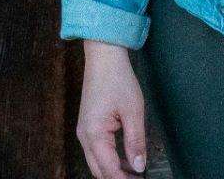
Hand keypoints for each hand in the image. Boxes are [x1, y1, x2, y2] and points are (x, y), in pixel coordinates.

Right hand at [77, 39, 148, 176]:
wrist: (104, 57)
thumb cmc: (117, 79)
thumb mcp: (133, 112)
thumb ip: (136, 142)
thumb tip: (138, 166)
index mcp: (94, 135)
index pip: (109, 170)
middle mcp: (84, 136)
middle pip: (98, 171)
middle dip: (117, 178)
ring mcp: (84, 131)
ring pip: (96, 162)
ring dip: (113, 170)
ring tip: (134, 172)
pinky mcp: (88, 125)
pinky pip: (97, 150)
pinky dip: (110, 159)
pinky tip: (125, 158)